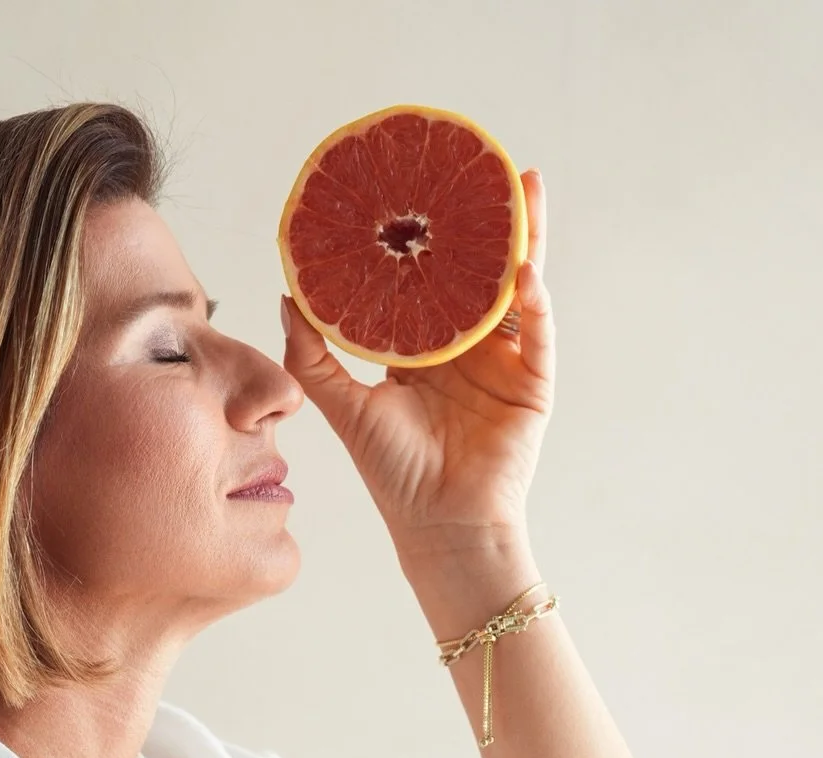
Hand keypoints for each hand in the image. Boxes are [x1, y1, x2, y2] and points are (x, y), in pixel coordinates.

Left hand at [280, 167, 553, 552]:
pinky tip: (523, 270)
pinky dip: (532, 302)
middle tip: (482, 165)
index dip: (425, 235)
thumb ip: (314, 355)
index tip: (417, 187)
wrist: (438, 527)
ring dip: (523, 238)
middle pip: (477, 269)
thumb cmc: (393, 475)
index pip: (427, 278)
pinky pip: (535, 334)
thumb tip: (286, 296)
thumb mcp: (344, 406)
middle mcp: (466, 348)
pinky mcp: (531, 384)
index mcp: (425, 349)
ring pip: (515, 287)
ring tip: (522, 188)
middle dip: (483, 219)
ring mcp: (503, 362)